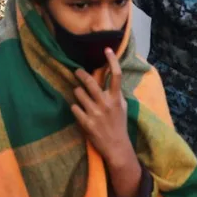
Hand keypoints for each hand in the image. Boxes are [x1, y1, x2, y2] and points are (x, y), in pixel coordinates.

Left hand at [71, 48, 140, 196]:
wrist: (116, 147)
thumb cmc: (119, 124)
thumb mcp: (122, 107)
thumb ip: (115, 93)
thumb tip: (109, 77)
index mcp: (116, 98)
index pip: (116, 75)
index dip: (112, 60)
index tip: (107, 49)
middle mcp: (106, 103)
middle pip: (90, 82)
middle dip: (80, 74)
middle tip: (77, 71)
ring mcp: (95, 113)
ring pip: (78, 93)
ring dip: (77, 92)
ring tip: (80, 96)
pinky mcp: (86, 122)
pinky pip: (74, 107)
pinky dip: (75, 107)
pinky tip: (79, 110)